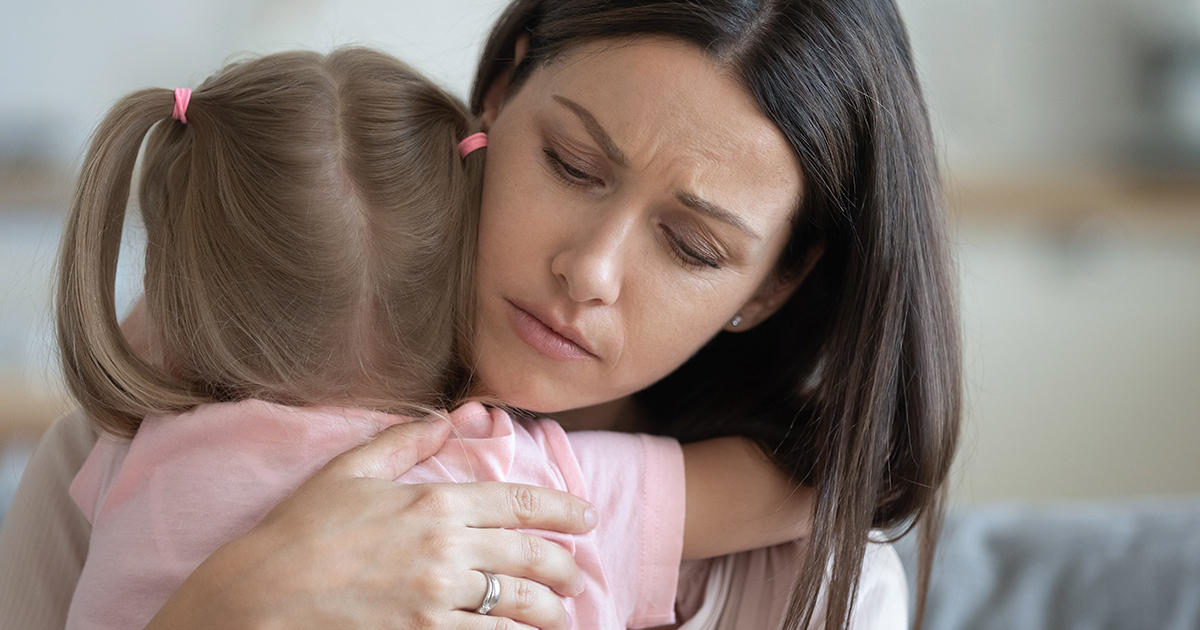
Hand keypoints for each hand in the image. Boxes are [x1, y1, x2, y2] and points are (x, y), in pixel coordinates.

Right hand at [146, 415, 595, 629]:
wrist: (257, 598)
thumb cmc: (299, 531)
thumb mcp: (350, 470)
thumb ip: (408, 440)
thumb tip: (453, 417)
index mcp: (434, 503)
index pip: (521, 504)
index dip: (564, 511)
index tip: (585, 518)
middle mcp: (446, 550)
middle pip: (532, 557)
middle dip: (565, 567)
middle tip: (576, 574)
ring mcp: (438, 600)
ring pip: (520, 607)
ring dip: (549, 612)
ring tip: (558, 615)